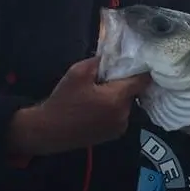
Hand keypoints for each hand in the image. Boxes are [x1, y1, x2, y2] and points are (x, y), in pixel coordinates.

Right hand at [8, 56, 151, 154]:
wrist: (48, 131)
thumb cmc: (63, 101)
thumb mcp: (78, 72)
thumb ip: (99, 61)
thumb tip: (112, 55)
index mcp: (117, 99)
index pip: (142, 81)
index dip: (141, 69)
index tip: (139, 61)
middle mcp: (124, 115)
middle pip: (133, 92)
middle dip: (123, 83)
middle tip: (106, 78)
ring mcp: (120, 128)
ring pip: (126, 104)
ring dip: (118, 97)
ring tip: (98, 94)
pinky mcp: (113, 135)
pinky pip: (120, 116)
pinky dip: (113, 109)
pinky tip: (97, 107)